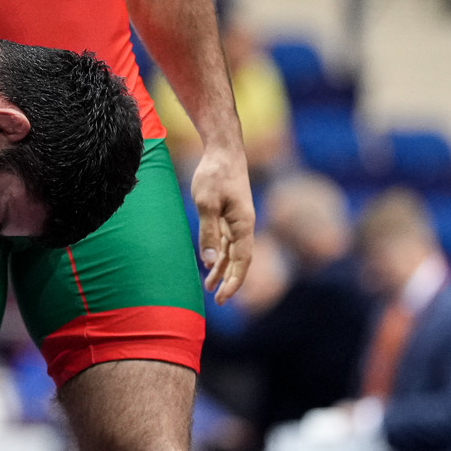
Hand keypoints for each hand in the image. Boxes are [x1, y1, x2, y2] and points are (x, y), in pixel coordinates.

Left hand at [189, 144, 254, 303]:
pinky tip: (208, 264)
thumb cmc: (215, 174)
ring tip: (209, 287)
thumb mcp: (206, 203)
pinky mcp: (229, 214)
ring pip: (231, 252)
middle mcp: (244, 225)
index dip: (235, 281)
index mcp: (244, 224)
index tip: (224, 297)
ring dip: (221, 269)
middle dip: (230, 281)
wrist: (223, 150)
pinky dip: (218, 254)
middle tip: (218, 301)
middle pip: (239, 260)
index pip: (243, 261)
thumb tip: (208, 261)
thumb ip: (208, 232)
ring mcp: (237, 220)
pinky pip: (225, 240)